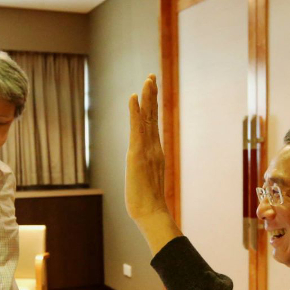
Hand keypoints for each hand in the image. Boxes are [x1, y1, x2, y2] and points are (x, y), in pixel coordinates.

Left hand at [126, 75, 167, 221]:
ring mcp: (147, 150)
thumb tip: (148, 176)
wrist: (150, 213)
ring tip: (148, 79)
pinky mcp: (137, 154)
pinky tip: (134, 97)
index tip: (151, 89)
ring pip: (148, 119)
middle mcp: (153, 147)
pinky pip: (137, 129)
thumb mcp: (146, 182)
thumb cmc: (147, 203)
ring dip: (147, 98)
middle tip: (151, 76)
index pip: (153, 124)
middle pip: (153, 116)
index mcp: (155, 152)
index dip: (151, 106)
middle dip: (152, 95)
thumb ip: (148, 173)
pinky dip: (136, 112)